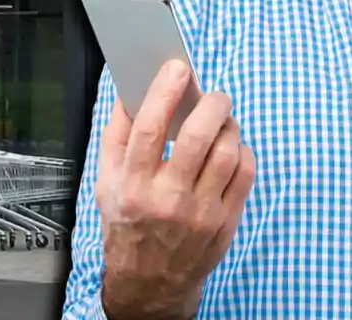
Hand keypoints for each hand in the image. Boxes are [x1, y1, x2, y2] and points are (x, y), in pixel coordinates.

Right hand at [94, 60, 256, 319]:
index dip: (165, 92)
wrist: (150, 283)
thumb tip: (129, 91)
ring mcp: (201, 213)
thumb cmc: (128, 224)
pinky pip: (246, 174)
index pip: (150, 130)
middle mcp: (167, 199)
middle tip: (213, 95)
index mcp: (133, 185)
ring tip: (222, 120)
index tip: (178, 68)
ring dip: (229, 125)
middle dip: (211, 104)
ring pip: (227, 152)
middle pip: (197, 137)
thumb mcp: (106, 182)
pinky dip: (243, 151)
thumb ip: (117, 135)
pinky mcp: (226, 222)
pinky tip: (231, 147)